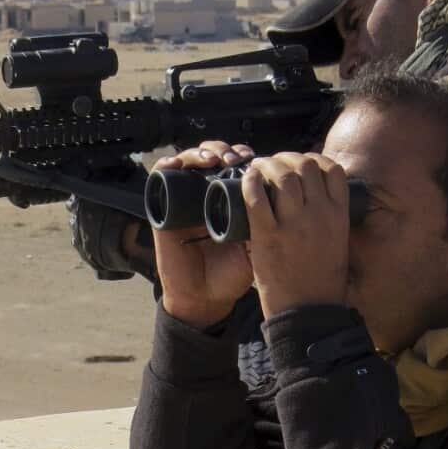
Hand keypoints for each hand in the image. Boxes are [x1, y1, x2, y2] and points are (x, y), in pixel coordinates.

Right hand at [152, 141, 255, 328]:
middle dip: (224, 150)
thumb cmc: (231, 274)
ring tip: (212, 160)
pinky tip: (177, 164)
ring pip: (189, 161)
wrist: (204, 298)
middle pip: (213, 156)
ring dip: (200, 153)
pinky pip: (160, 179)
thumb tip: (287, 198)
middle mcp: (207, 194)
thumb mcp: (257, 247)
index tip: (255, 158)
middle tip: (234, 160)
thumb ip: (270, 227)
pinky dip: (166, 166)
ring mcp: (185, 199)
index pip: (235, 165)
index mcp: (230, 199)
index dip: (242, 155)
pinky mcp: (162, 209)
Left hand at [242, 152, 349, 318]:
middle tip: (275, 163)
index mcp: (339, 216)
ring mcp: (294, 225)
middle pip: (305, 166)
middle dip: (288, 158)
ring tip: (259, 168)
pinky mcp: (268, 237)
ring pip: (283, 175)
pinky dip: (251, 181)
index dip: (314, 159)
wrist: (308, 313)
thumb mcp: (339, 242)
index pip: (332, 170)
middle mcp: (319, 215)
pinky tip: (248, 177)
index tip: (300, 163)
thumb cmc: (323, 280)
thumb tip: (318, 196)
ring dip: (268, 164)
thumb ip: (331, 218)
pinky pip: (257, 198)